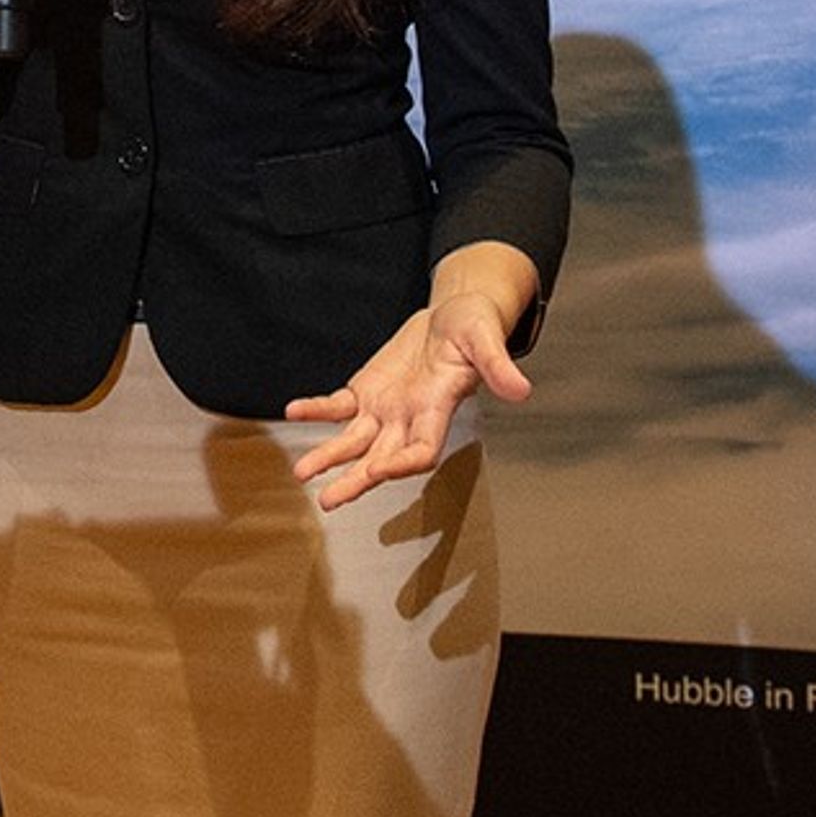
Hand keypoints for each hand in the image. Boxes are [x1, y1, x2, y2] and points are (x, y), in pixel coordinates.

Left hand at [285, 255, 536, 509]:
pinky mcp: (366, 390)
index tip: (379, 471)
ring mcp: (385, 408)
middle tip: (329, 501)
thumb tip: (522, 390)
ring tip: (302, 474)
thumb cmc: (475, 329)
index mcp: (438, 410)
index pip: (421, 451)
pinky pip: (337, 405)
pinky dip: (316, 409)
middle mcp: (409, 418)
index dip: (402, 464)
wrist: (452, 315)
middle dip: (356, 480)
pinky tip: (293, 412)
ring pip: (353, 441)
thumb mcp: (487, 340)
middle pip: (381, 458)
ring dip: (328, 456)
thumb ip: (499, 366)